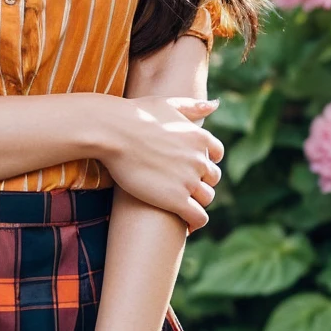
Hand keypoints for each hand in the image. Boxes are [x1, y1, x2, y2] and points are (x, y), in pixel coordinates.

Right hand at [101, 94, 223, 231]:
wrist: (114, 132)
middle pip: (212, 178)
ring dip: (196, 203)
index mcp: (200, 137)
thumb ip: (192, 107)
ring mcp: (190, 180)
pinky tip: (186, 226)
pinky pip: (198, 217)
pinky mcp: (176, 199)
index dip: (204, 162)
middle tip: (181, 189)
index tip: (191, 168)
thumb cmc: (134, 115)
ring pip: (206, 199)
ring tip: (181, 207)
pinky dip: (195, 223)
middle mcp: (200, 159)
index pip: (216, 155)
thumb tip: (215, 105)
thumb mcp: (167, 104)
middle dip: (200, 183)